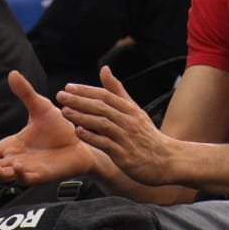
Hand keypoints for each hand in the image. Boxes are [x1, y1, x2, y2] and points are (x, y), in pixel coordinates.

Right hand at [0, 70, 96, 185]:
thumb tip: (12, 73)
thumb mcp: (40, 107)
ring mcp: (27, 169)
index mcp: (12, 145)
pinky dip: (21, 176)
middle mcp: (15, 160)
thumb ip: (25, 93)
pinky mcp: (41, 176)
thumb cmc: (59, 128)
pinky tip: (17, 169)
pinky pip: (28, 179)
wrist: (82, 142)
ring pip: (5, 175)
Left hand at [58, 66, 179, 186]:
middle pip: (102, 107)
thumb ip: (117, 91)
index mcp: (130, 110)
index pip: (106, 95)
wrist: (167, 160)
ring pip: (103, 123)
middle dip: (80, 100)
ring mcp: (127, 138)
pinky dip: (92, 137)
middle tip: (61, 95)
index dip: (86, 90)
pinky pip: (106, 144)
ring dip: (83, 117)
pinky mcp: (125, 155)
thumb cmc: (147, 136)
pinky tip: (78, 132)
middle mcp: (129, 121)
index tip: (69, 86)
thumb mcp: (135, 110)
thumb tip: (104, 69)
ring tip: (65, 112)